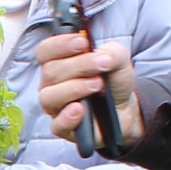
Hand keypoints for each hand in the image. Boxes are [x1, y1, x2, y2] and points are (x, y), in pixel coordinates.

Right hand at [32, 30, 137, 144]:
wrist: (125, 109)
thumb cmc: (113, 81)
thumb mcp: (118, 59)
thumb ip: (111, 51)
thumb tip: (103, 56)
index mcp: (58, 62)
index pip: (45, 51)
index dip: (60, 44)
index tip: (83, 42)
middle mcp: (51, 84)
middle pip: (50, 71)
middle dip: (80, 65)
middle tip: (103, 64)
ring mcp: (55, 107)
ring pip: (49, 96)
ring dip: (75, 88)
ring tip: (98, 85)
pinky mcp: (63, 128)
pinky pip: (56, 124)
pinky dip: (67, 116)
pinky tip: (80, 109)